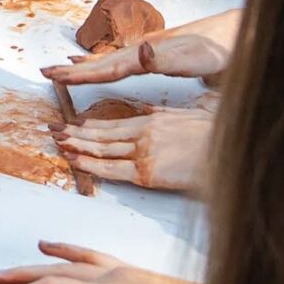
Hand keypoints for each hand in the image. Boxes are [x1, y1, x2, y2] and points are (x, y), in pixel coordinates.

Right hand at [0, 242, 200, 283]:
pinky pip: (88, 256)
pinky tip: (49, 246)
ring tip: (7, 271)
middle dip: (21, 277)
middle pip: (56, 272)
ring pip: (68, 264)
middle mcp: (112, 277)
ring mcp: (120, 270)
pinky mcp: (128, 271)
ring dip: (35, 266)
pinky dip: (65, 251)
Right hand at [44, 9, 243, 85]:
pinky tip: (101, 66)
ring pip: (110, 62)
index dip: (80, 75)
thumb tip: (138, 52)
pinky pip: (122, 63)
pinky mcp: (159, 55)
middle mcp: (145, 51)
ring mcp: (151, 51)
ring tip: (64, 69)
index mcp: (149, 55)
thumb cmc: (222, 50)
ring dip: (86, 68)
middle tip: (46, 72)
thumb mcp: (196, 58)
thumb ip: (166, 57)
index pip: (108, 68)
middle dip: (74, 70)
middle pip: (103, 63)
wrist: (240, 34)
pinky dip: (105, 66)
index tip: (55, 76)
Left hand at [54, 102, 216, 192]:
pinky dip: (90, 165)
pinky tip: (75, 160)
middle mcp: (143, 133)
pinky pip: (112, 169)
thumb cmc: (217, 138)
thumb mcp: (190, 116)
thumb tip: (151, 111)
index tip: (72, 123)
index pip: (113, 124)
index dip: (90, 125)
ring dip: (77, 146)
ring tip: (58, 142)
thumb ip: (166, 115)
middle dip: (75, 132)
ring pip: (102, 149)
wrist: (230, 153)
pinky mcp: (148, 172)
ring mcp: (144, 152)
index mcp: (152, 121)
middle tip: (53, 129)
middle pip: (102, 135)